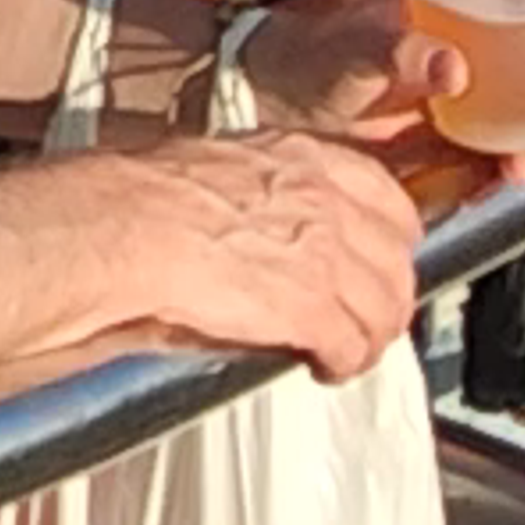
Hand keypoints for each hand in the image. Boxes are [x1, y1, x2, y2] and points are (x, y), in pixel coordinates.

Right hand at [122, 127, 423, 385]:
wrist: (126, 226)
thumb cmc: (146, 196)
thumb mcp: (223, 166)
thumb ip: (268, 189)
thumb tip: (275, 228)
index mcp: (302, 156)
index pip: (386, 197)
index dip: (388, 239)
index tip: (376, 261)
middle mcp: (326, 199)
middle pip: (398, 260)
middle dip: (386, 296)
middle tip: (364, 319)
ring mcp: (326, 253)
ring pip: (386, 308)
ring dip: (370, 338)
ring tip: (345, 354)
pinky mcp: (312, 307)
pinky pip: (353, 346)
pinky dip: (342, 364)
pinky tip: (322, 368)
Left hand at [254, 0, 524, 175]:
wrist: (263, 100)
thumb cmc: (298, 57)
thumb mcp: (344, 52)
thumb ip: (394, 54)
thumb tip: (455, 65)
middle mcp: (459, 20)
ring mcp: (457, 66)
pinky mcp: (446, 112)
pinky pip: (499, 128)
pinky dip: (518, 151)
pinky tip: (516, 174)